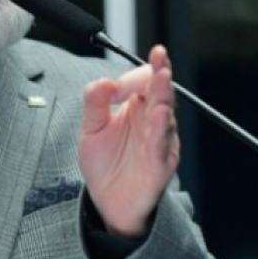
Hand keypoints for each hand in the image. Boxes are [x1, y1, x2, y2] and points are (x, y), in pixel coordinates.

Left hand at [78, 45, 179, 237]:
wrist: (108, 203)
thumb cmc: (105, 165)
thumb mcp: (91, 130)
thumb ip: (94, 103)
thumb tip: (104, 80)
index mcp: (136, 108)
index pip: (141, 81)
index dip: (131, 77)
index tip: (114, 86)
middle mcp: (151, 120)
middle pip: (159, 90)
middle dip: (160, 71)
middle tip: (159, 55)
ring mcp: (159, 140)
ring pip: (165, 113)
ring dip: (163, 93)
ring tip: (161, 77)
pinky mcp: (161, 162)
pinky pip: (162, 143)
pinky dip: (161, 128)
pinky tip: (159, 114)